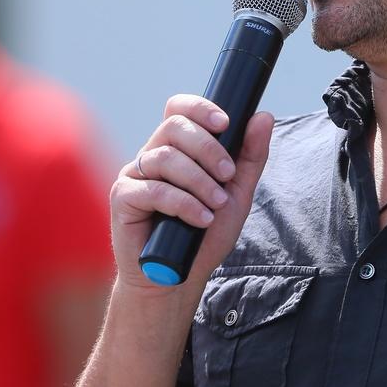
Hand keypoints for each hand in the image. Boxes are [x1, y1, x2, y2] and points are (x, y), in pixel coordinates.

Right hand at [109, 94, 273, 293]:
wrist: (179, 279)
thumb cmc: (205, 234)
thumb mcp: (236, 194)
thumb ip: (250, 156)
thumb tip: (263, 116)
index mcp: (177, 148)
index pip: (179, 109)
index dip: (200, 108)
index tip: (226, 124)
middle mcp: (153, 155)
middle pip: (173, 126)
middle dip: (207, 147)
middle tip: (227, 174)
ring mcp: (135, 175)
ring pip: (165, 156)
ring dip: (198, 180)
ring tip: (216, 205)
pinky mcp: (122, 199)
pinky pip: (151, 189)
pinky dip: (182, 203)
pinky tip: (200, 219)